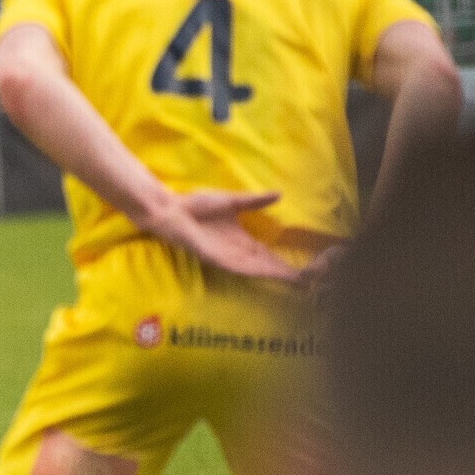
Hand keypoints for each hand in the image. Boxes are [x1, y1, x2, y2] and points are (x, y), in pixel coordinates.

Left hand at [154, 189, 298, 283]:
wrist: (170, 208)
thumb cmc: (195, 205)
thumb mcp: (232, 201)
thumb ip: (254, 201)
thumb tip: (279, 194)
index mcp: (238, 239)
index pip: (264, 254)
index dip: (281, 261)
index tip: (300, 268)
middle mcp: (231, 251)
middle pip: (261, 264)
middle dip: (281, 271)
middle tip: (304, 279)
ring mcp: (220, 254)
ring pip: (250, 267)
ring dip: (269, 272)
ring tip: (290, 278)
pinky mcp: (208, 254)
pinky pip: (230, 264)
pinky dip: (247, 268)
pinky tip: (261, 272)